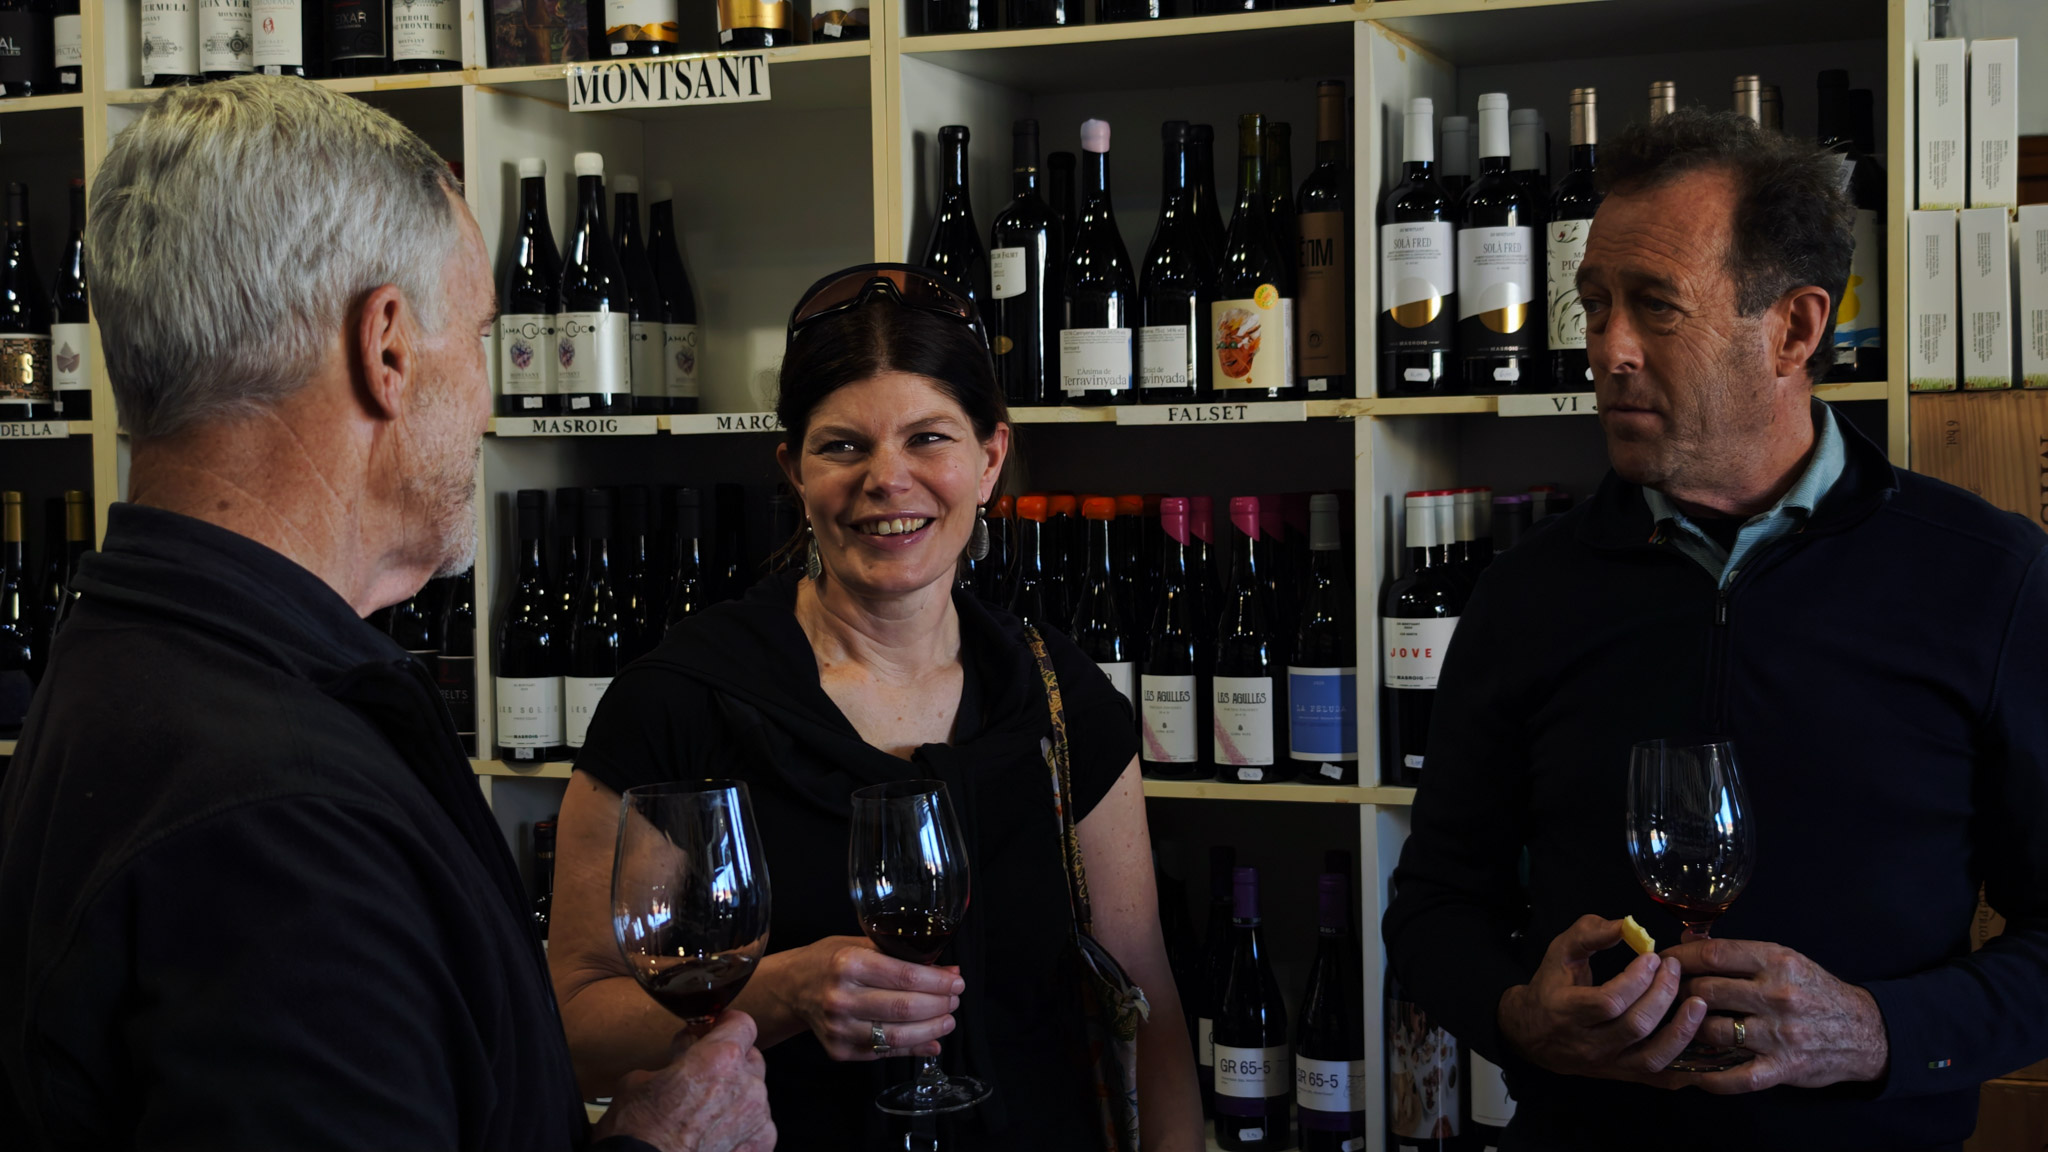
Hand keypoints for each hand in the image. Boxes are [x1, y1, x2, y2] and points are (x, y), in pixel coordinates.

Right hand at [597, 1010, 775, 1151]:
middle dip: (730, 1063)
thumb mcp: (640, 1080)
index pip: (742, 1023)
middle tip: (704, 1076)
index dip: (728, 1023)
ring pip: (755, 1093)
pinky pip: (757, 1125)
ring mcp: (758, 1118)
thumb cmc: (637, 1133)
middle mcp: (747, 1086)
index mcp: (720, 1059)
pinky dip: (741, 1126)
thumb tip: (682, 1057)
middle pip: (750, 1058)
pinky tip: (715, 1134)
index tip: (719, 1027)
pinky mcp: (760, 1146)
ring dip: (736, 1096)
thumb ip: (675, 1060)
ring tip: (705, 1113)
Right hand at [769, 935, 962, 1061]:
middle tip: (954, 1000)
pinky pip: (885, 1053)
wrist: (793, 987)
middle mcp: (841, 998)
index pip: (906, 976)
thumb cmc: (832, 961)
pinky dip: (912, 1048)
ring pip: (898, 1037)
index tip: (957, 982)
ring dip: (931, 1031)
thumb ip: (905, 958)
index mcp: (848, 964)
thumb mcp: (863, 945)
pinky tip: (930, 1040)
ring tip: (947, 1021)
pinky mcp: (839, 1050)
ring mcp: (838, 1028)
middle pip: (905, 1009)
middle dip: (939, 1006)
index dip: (938, 982)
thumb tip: (949, 972)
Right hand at [1497, 914, 1707, 1083]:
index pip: (1608, 1001)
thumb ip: (1589, 934)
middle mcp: (1587, 1044)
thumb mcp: (1559, 953)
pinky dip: (1685, 1067)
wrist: (1531, 1033)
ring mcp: (1607, 1064)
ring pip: (1651, 1057)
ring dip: (1680, 1030)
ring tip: (1698, 1002)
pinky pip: (1658, 1078)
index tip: (1652, 957)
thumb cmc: (1550, 987)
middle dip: (1662, 994)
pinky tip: (1700, 1042)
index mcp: (1566, 1011)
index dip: (1636, 980)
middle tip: (1674, 968)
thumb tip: (1626, 925)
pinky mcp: (1621, 1075)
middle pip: (1634, 1026)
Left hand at [1661, 937, 1889, 1091]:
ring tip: (1675, 1028)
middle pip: (1705, 991)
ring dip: (1688, 1030)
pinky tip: (1693, 1074)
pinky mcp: (1784, 1067)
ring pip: (1712, 1030)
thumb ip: (1737, 953)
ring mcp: (1780, 1033)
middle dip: (1677, 993)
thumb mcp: (1783, 960)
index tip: (1659, 961)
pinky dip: (1709, 1078)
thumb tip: (1689, 939)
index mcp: (1775, 961)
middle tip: (1661, 996)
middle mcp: (1776, 995)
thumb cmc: (1814, 990)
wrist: (1864, 1031)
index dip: (1678, 957)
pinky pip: (1735, 1076)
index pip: (1712, 955)